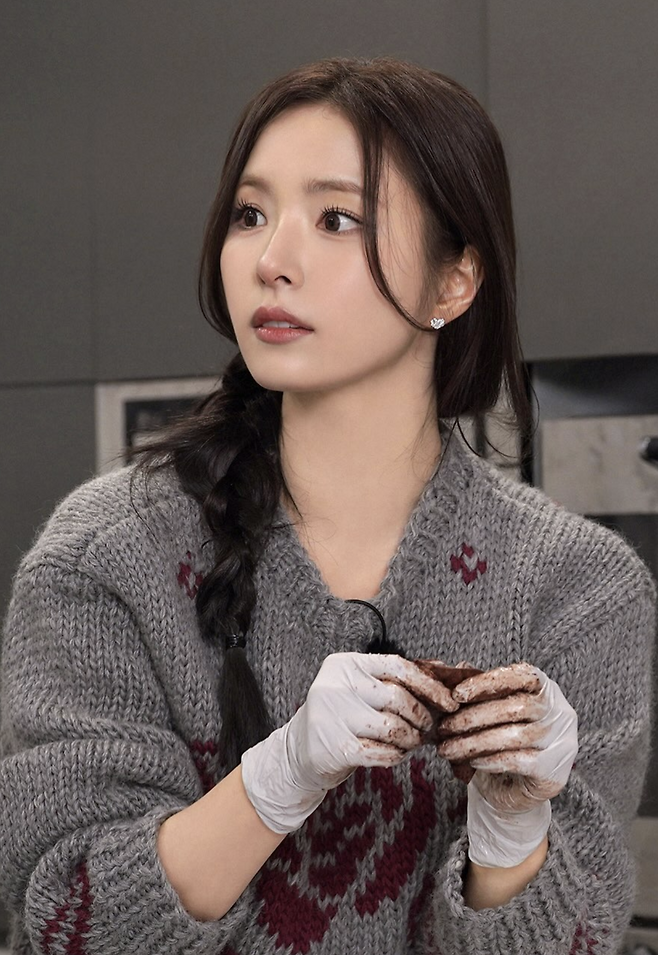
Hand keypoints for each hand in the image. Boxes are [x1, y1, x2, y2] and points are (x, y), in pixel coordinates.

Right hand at [241, 652, 456, 833]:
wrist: (297, 752)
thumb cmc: (340, 716)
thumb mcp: (358, 689)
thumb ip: (392, 680)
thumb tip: (442, 670)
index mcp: (345, 664)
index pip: (397, 666)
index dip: (429, 685)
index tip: (449, 702)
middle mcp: (335, 685)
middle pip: (398, 698)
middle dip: (421, 717)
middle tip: (427, 730)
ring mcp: (332, 716)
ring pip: (393, 727)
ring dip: (411, 740)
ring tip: (411, 743)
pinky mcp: (334, 746)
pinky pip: (381, 753)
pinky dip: (395, 756)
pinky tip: (395, 754)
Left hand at [436, 663, 577, 866]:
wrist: (514, 790)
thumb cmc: (501, 741)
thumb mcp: (490, 712)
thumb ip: (479, 691)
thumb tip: (457, 670)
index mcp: (546, 689)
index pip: (521, 675)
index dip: (487, 682)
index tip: (456, 694)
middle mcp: (561, 712)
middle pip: (517, 707)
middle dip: (474, 717)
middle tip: (444, 728)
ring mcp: (562, 743)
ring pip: (515, 736)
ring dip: (475, 742)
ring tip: (448, 749)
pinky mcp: (554, 771)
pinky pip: (519, 761)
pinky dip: (491, 759)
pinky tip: (471, 761)